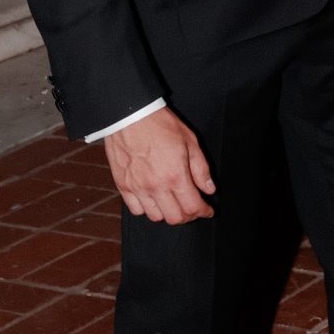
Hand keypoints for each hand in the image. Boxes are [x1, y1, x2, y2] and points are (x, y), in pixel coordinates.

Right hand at [105, 109, 215, 223]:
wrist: (131, 116)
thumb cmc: (161, 125)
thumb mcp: (190, 141)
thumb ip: (201, 169)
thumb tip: (209, 189)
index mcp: (175, 175)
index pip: (193, 207)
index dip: (204, 211)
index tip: (208, 210)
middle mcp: (156, 186)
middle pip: (175, 218)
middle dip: (188, 216)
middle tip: (193, 207)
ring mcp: (138, 188)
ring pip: (156, 217)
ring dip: (168, 213)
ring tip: (173, 202)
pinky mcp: (123, 186)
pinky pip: (136, 210)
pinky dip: (147, 209)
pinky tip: (154, 198)